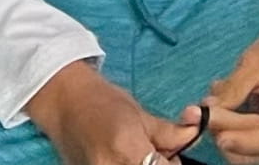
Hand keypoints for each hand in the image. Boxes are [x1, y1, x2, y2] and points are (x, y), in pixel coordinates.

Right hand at [22, 57, 201, 164]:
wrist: (64, 102)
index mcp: (128, 147)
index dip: (173, 163)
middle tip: (159, 155)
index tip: (174, 156)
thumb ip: (169, 132)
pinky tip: (128, 159)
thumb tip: (194, 134)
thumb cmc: (102, 101)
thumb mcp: (140, 113)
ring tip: (140, 154)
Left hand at [197, 14, 258, 161]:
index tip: (218, 135)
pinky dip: (225, 129)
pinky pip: (241, 145)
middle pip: (255, 150)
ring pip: (244, 153)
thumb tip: (209, 110)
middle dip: (226, 132)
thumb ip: (234, 88)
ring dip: (222, 131)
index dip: (243, 141)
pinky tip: (221, 105)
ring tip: (214, 101)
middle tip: (204, 109)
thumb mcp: (256, 62)